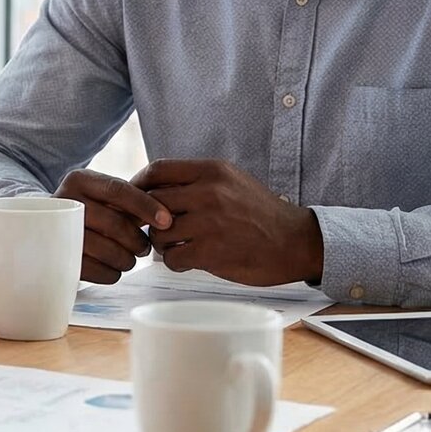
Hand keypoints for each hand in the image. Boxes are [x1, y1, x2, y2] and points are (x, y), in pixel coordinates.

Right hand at [54, 169, 172, 284]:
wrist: (47, 229)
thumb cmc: (88, 212)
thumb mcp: (102, 196)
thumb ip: (130, 199)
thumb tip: (166, 217)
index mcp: (80, 180)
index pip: (119, 190)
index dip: (146, 206)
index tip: (167, 221)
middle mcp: (66, 200)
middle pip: (115, 223)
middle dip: (137, 240)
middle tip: (144, 248)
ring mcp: (59, 230)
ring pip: (107, 250)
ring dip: (126, 259)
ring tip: (128, 259)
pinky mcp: (59, 257)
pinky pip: (96, 270)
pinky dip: (111, 273)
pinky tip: (113, 268)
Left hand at [138, 159, 323, 286]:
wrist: (295, 242)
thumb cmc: (259, 213)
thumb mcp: (231, 182)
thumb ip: (196, 181)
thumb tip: (153, 188)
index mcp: (212, 171)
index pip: (158, 169)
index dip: (139, 184)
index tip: (135, 198)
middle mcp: (209, 192)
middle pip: (152, 202)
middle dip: (147, 219)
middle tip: (156, 230)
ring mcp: (210, 222)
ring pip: (158, 233)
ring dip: (161, 244)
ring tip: (176, 246)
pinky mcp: (212, 251)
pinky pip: (171, 257)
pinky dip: (174, 262)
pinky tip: (187, 260)